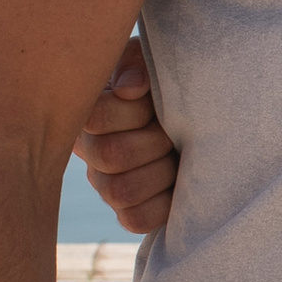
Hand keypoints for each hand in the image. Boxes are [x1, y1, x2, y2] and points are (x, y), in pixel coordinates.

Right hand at [74, 37, 176, 234]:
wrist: (191, 113)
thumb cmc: (163, 83)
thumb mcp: (149, 60)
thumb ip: (135, 63)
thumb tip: (132, 88)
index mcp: (89, 111)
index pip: (97, 116)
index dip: (134, 110)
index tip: (151, 99)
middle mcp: (89, 151)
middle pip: (110, 156)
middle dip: (153, 141)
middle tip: (170, 131)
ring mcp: (105, 184)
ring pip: (120, 191)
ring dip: (160, 172)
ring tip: (175, 156)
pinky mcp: (128, 212)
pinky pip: (136, 220)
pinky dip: (162, 205)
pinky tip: (176, 183)